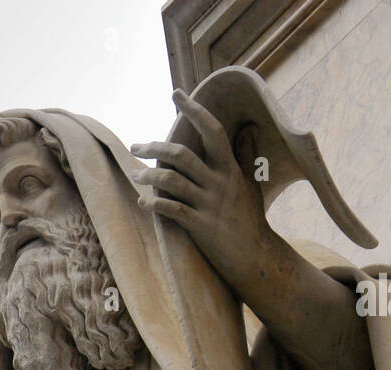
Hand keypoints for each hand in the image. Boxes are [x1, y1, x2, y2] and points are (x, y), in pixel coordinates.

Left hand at [129, 88, 272, 288]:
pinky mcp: (200, 226)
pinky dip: (154, 204)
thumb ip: (245, 155)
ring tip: (135, 174)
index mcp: (229, 169)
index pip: (212, 130)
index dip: (194, 110)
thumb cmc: (250, 218)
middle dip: (154, 147)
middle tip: (135, 146)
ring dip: (148, 175)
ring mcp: (209, 204)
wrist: (255, 255)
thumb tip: (249, 128)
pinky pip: (172, 210)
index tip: (176, 93)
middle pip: (182, 155)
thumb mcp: (249, 184)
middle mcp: (219, 182)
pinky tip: (143, 202)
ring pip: (172, 181)